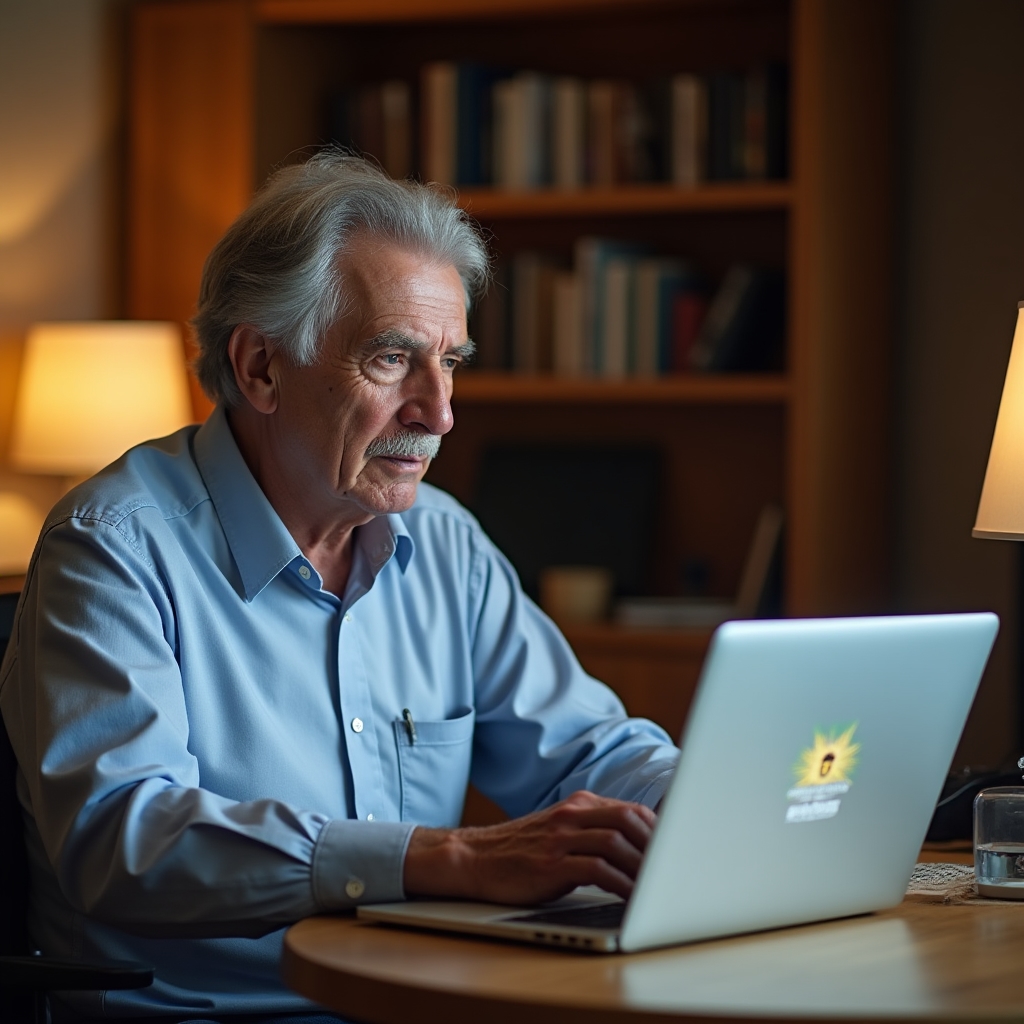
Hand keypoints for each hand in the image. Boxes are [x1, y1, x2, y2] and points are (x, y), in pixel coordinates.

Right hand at [403, 790, 656, 904]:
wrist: (474, 857)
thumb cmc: (522, 852)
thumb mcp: (561, 832)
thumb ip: (594, 833)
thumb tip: (640, 852)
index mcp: (579, 805)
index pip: (632, 811)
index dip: (659, 832)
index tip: (678, 853)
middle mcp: (572, 815)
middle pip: (629, 820)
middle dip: (657, 847)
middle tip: (673, 872)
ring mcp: (561, 837)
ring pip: (616, 842)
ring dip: (643, 868)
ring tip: (659, 889)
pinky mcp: (551, 864)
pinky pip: (597, 870)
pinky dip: (621, 884)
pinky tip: (632, 900)